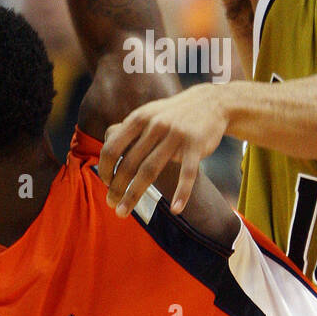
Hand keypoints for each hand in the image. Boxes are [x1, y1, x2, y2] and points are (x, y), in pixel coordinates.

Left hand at [98, 83, 229, 216]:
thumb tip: (106, 155)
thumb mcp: (148, 114)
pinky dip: (181, 193)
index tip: (105, 183)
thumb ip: (128, 132)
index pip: (113, 147)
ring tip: (123, 212)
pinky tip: (175, 209)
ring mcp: (176, 136)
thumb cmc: (172, 114)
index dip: (105, 168)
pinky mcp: (196, 146)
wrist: (211, 103)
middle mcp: (155, 126)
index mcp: (139, 119)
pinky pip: (187, 174)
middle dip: (116, 188)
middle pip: (129, 163)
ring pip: (150, 171)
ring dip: (133, 195)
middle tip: (111, 204)